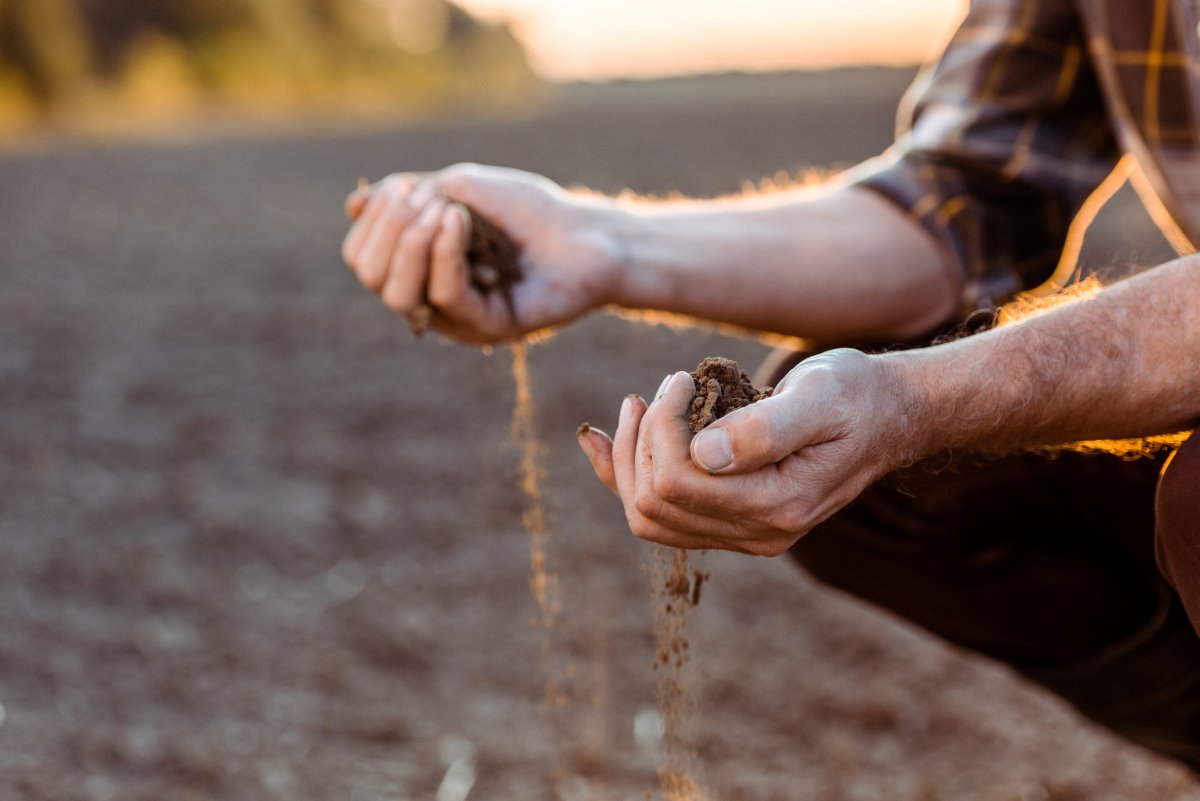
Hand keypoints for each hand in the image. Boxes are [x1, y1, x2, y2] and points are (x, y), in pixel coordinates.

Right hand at [342, 163, 623, 343]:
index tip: (406, 187)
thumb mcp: (459, 188)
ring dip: (411, 242)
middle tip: (424, 199)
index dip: (373, 220)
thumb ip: (408, 197)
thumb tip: (352, 206)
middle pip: (371, 277)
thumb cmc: (528, 210)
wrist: (587, 233)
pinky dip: (446, 252)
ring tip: (445, 210)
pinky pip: (446, 296)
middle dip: (387, 229)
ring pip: (398, 294)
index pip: (362, 257)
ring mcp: (458, 318)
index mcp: (417, 268)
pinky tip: (459, 219)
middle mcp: (430, 298)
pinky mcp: (488, 328)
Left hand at [576, 349, 921, 554]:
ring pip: (648, 516)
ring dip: (628, 459)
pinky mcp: (730, 519)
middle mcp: (757, 533)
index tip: (681, 380)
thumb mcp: (821, 396)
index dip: (661, 428)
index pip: (680, 481)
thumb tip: (704, 454)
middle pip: (654, 503)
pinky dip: (621, 477)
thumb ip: (766, 428)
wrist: (886, 416)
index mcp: (779, 506)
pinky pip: (658, 514)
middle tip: (663, 388)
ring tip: (637, 406)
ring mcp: (742, 532)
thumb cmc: (855, 396)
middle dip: (642, 439)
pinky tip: (598, 441)